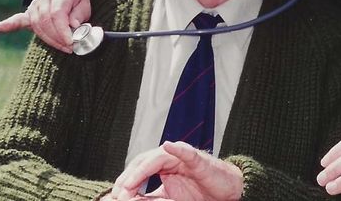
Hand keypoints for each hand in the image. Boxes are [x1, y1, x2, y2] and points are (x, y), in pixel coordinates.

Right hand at [0, 0, 90, 52]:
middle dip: (57, 38)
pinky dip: (10, 24)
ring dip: (49, 40)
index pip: (57, 14)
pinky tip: (0, 27)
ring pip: (37, 25)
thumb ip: (79, 14)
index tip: (70, 42)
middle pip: (45, 21)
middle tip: (69, 48)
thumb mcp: (84, 3)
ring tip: (63, 47)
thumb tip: (73, 26)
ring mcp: (35, 4)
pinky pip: (19, 19)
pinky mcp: (29, 12)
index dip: (62, 30)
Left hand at [109, 141, 242, 200]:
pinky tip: (168, 145)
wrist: (224, 193)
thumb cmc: (199, 194)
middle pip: (143, 160)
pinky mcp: (198, 160)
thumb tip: (129, 200)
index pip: (138, 168)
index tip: (115, 197)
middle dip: (129, 177)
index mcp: (163, 166)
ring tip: (130, 184)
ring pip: (157, 157)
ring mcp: (183, 157)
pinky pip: (186, 152)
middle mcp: (170, 158)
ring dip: (141, 171)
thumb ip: (151, 199)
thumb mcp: (169, 199)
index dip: (125, 181)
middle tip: (118, 193)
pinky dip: (177, 148)